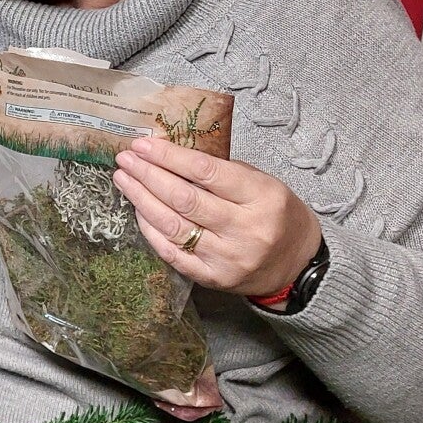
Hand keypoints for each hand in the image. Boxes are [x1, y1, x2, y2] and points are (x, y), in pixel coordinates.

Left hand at [112, 135, 323, 298]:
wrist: (298, 265)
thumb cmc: (276, 214)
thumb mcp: (263, 183)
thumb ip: (222, 171)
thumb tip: (170, 154)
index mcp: (262, 197)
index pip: (206, 172)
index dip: (169, 156)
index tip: (143, 144)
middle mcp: (245, 229)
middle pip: (184, 199)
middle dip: (148, 175)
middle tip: (125, 159)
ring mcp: (228, 257)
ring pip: (173, 226)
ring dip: (141, 200)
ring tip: (124, 180)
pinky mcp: (213, 278)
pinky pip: (172, 253)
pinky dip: (151, 230)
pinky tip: (138, 210)